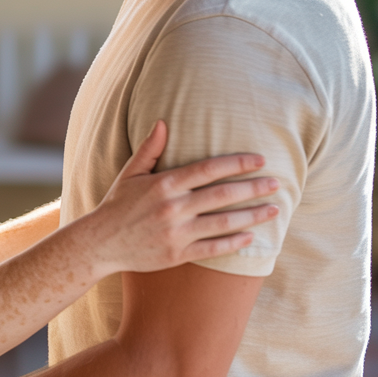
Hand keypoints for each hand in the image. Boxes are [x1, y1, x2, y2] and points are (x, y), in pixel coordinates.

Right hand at [87, 120, 278, 272]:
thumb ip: (150, 148)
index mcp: (164, 184)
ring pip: (223, 223)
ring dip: (252, 216)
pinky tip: (251, 237)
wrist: (101, 242)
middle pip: (223, 196)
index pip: (209, 170)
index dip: (237, 164)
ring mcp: (177, 233)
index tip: (259, 160)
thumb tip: (163, 121)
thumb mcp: (131, 173)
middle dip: (253, 188)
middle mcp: (173, 207)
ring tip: (273, 210)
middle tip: (276, 184)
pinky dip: (234, 243)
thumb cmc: (117, 204)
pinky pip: (213, 249)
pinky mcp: (177, 255)